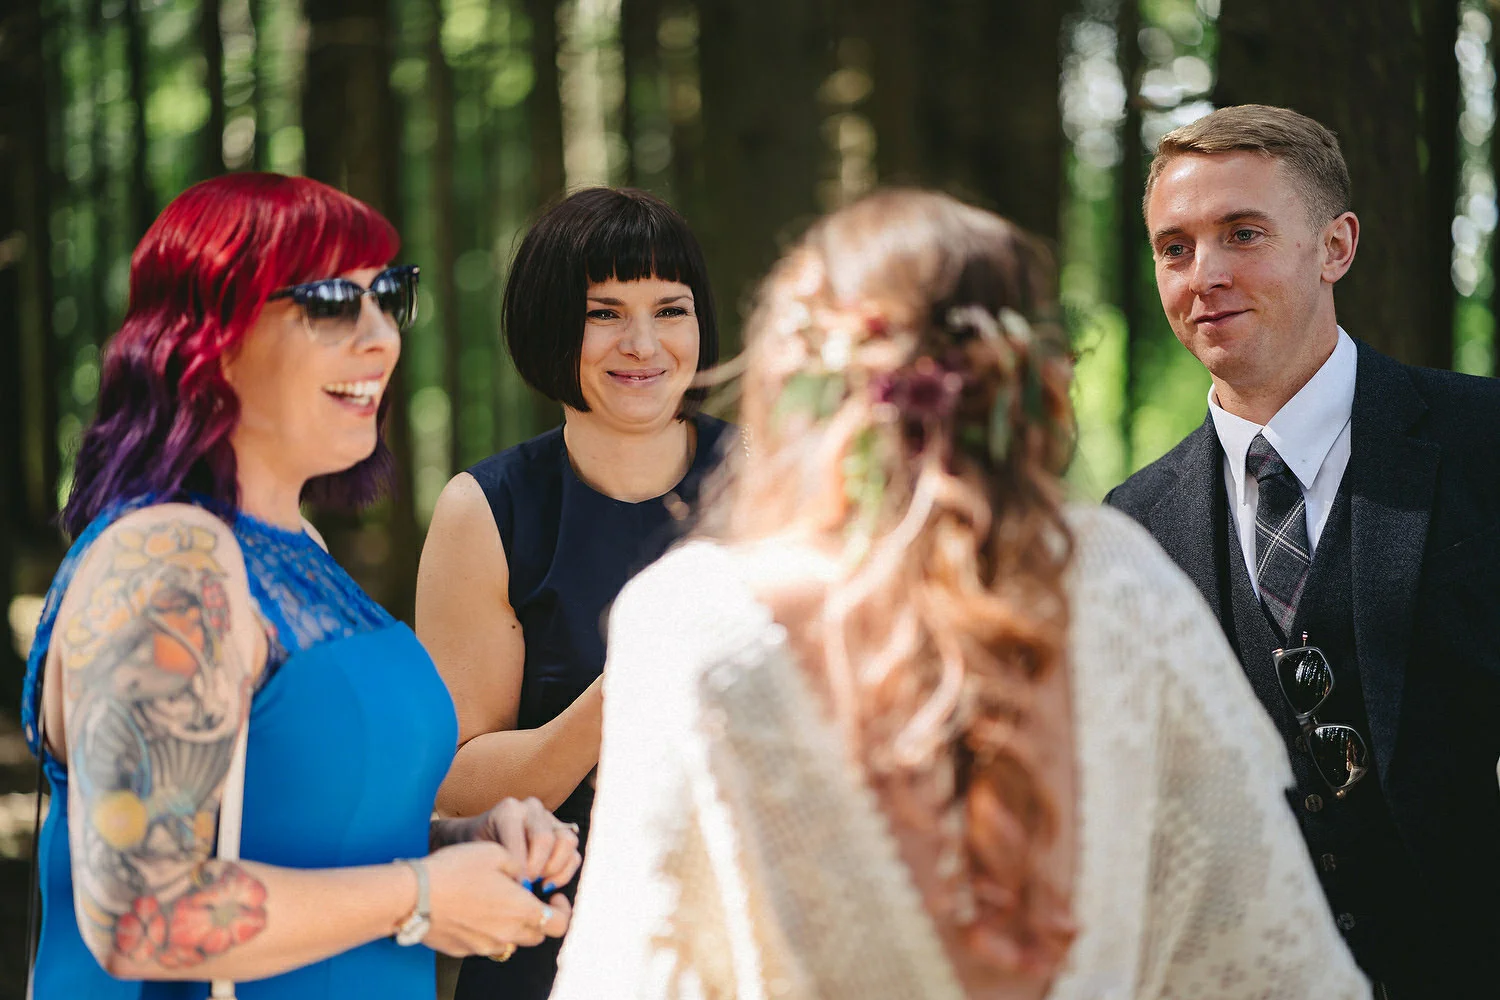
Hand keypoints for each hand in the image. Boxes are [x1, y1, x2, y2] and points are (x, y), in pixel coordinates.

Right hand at [420, 841, 571, 957]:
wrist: (413, 895)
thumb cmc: (455, 869)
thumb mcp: (495, 852)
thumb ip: (518, 865)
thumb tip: (521, 874)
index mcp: (521, 910)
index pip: (560, 924)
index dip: (563, 910)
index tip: (553, 895)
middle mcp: (507, 933)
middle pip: (537, 935)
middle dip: (538, 917)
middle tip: (526, 898)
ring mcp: (484, 945)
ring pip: (511, 941)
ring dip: (512, 926)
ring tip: (497, 903)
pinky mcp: (463, 950)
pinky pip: (485, 944)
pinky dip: (486, 931)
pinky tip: (473, 911)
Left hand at [466, 797, 581, 892]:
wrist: (480, 841)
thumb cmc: (477, 850)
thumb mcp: (479, 854)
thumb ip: (497, 864)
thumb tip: (522, 887)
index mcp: (508, 810)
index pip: (519, 839)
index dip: (518, 867)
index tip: (514, 886)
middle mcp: (532, 808)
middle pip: (545, 839)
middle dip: (535, 868)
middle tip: (525, 885)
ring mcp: (550, 819)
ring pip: (567, 841)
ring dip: (554, 869)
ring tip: (538, 883)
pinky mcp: (563, 834)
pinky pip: (574, 855)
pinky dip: (564, 874)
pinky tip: (546, 884)